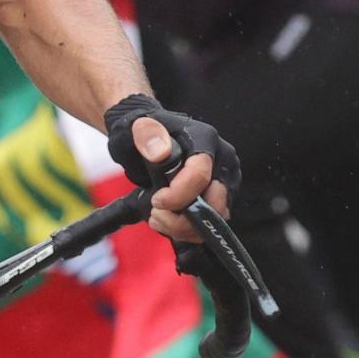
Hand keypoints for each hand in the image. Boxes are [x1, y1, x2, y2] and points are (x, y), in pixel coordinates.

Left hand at [104, 96, 236, 242]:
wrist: (147, 139)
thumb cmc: (142, 132)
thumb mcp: (135, 127)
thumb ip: (146, 134)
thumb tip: (160, 152)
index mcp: (205, 139)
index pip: (200, 175)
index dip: (177, 195)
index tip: (156, 200)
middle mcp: (222, 161)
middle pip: (214, 203)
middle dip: (182, 218)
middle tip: (155, 214)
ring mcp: (223, 181)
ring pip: (214, 219)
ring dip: (182, 227)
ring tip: (156, 217)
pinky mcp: (218, 199)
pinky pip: (208, 224)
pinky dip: (185, 230)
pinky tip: (165, 220)